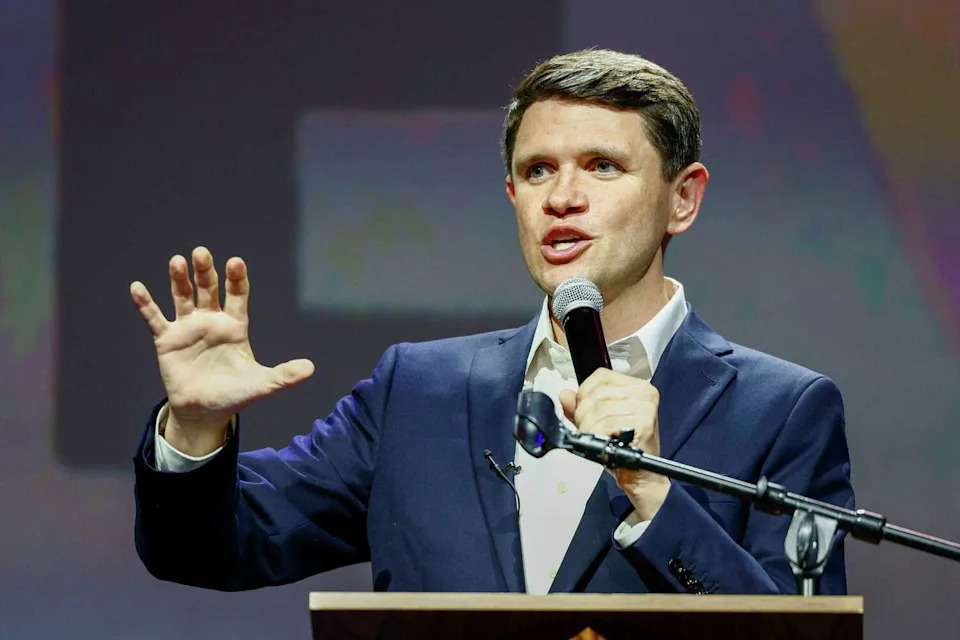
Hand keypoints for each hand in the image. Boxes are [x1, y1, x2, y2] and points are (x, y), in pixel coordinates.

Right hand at [129, 246, 313, 455]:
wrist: (204, 411)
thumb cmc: (234, 394)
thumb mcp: (261, 385)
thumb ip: (284, 375)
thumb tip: (311, 369)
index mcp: (235, 326)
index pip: (237, 296)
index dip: (237, 280)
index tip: (236, 262)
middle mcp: (211, 321)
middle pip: (209, 290)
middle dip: (206, 272)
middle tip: (202, 253)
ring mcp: (188, 328)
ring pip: (183, 297)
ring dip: (179, 280)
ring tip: (177, 261)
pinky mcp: (167, 340)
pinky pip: (155, 319)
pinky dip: (146, 304)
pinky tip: (137, 287)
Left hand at [559, 369, 669, 520]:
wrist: (642, 474)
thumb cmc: (624, 448)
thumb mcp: (598, 422)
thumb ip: (580, 407)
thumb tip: (565, 395)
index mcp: (636, 386)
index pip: (600, 376)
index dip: (584, 392)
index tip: (583, 410)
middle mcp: (644, 392)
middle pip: (597, 394)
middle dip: (583, 414)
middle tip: (588, 429)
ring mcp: (646, 407)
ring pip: (600, 409)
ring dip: (589, 427)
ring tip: (596, 437)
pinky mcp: (645, 422)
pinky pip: (608, 424)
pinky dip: (599, 435)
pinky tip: (605, 442)